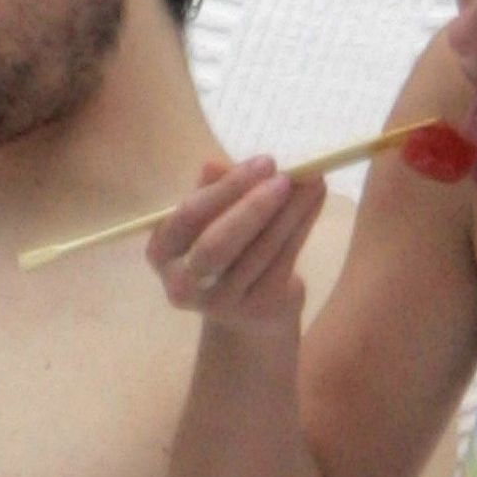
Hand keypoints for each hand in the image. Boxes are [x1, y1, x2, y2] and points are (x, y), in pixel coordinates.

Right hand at [146, 155, 325, 335]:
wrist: (247, 314)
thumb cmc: (225, 252)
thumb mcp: (213, 218)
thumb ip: (216, 191)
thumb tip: (214, 164)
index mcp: (163, 251)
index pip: (189, 216)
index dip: (227, 188)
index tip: (265, 162)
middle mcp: (183, 282)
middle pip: (218, 244)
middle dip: (254, 207)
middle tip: (286, 177)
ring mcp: (220, 302)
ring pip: (259, 251)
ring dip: (289, 213)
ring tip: (313, 181)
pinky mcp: (257, 309)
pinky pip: (282, 263)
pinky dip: (301, 228)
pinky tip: (314, 203)